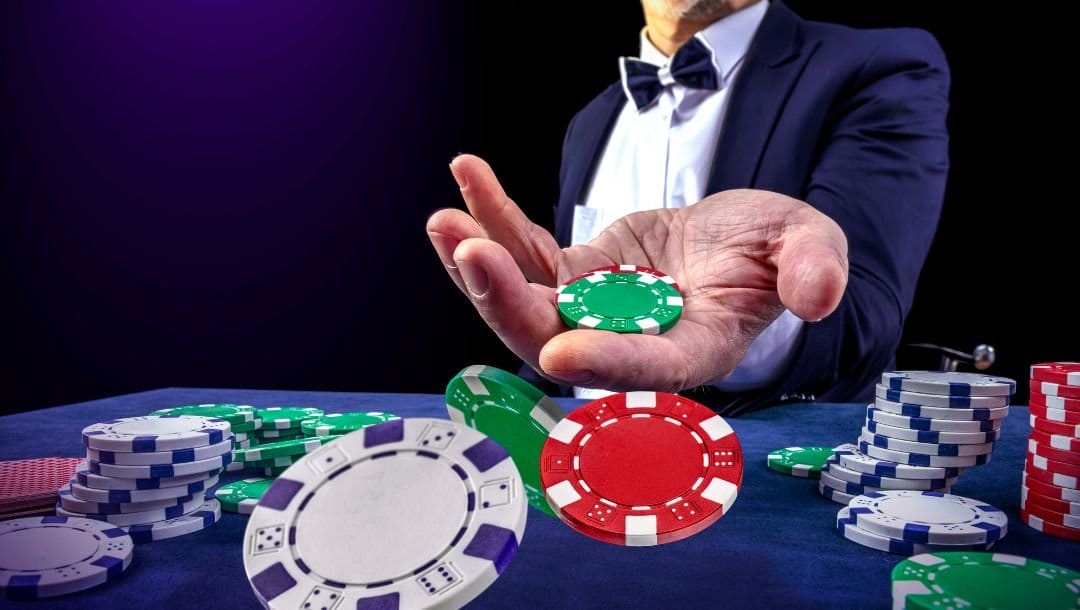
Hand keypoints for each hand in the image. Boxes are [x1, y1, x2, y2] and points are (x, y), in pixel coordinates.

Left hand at [427, 154, 847, 391]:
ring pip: (523, 299)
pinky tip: (468, 176)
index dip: (607, 362)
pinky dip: (494, 216)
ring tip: (444, 219)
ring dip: (478, 264)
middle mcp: (629, 342)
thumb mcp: (807, 246)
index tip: (561, 351)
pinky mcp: (572, 275)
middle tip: (469, 251)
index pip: (647, 367)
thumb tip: (818, 293)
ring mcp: (592, 309)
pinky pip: (523, 250)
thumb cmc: (772, 251)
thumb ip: (813, 266)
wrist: (733, 244)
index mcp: (691, 350)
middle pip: (557, 338)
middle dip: (507, 302)